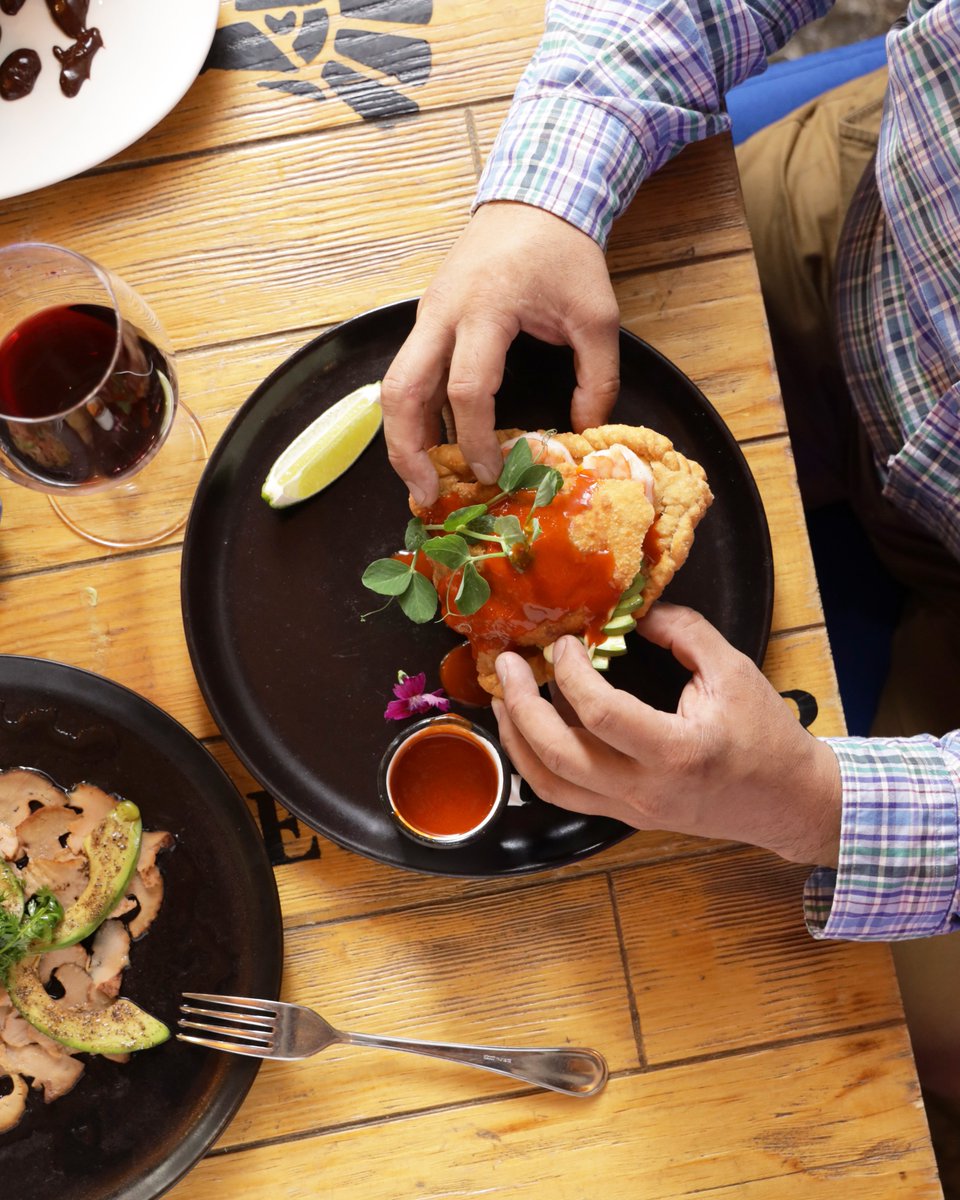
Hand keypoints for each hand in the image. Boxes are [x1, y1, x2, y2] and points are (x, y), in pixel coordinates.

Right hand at [381, 201, 620, 505]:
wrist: (534, 196)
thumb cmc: (564, 251)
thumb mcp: (596, 313)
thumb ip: (597, 376)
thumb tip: (585, 431)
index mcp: (483, 309)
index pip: (467, 388)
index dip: (476, 439)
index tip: (492, 472)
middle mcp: (441, 313)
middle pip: (401, 390)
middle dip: (407, 449)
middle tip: (426, 494)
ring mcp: (428, 315)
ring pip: (394, 384)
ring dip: (403, 436)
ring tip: (422, 480)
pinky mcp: (429, 320)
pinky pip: (410, 373)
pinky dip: (416, 414)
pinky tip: (434, 446)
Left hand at [491, 604, 841, 867]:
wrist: (788, 803)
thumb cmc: (767, 736)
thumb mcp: (734, 671)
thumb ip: (684, 632)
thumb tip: (634, 611)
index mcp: (677, 751)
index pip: (601, 714)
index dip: (571, 673)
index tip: (567, 643)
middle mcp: (644, 790)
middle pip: (557, 755)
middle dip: (521, 705)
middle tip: (506, 665)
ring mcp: (629, 810)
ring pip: (548, 784)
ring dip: (516, 738)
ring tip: (502, 697)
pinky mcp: (624, 816)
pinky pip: (563, 795)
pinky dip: (535, 762)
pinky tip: (528, 729)